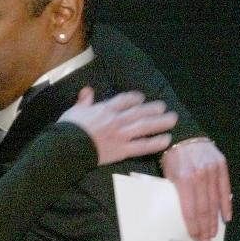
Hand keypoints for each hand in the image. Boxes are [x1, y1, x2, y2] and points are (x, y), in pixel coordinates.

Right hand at [59, 87, 176, 164]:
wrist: (67, 147)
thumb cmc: (68, 128)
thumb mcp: (74, 111)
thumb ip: (84, 101)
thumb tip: (87, 90)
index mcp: (104, 109)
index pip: (124, 100)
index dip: (134, 98)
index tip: (141, 98)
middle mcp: (116, 120)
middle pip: (138, 112)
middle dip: (152, 109)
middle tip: (164, 107)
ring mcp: (121, 135)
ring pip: (144, 126)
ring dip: (160, 122)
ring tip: (172, 119)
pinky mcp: (122, 150)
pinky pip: (142, 146)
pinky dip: (155, 143)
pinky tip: (166, 140)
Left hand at [161, 139, 232, 240]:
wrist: (183, 134)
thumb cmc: (171, 157)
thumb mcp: (166, 175)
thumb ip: (175, 193)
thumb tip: (181, 215)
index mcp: (183, 180)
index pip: (190, 210)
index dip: (193, 226)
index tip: (194, 238)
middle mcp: (200, 176)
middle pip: (204, 209)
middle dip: (205, 229)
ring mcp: (212, 170)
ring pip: (215, 202)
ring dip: (215, 221)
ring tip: (214, 234)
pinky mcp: (221, 165)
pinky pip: (225, 189)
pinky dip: (226, 204)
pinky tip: (226, 217)